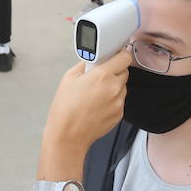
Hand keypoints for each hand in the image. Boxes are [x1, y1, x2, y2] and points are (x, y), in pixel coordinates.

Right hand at [39, 47, 130, 181]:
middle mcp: (115, 88)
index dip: (119, 54)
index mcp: (103, 75)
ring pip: (122, 86)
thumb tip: (94, 58)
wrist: (68, 136)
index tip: (114, 55)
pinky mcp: (120, 114)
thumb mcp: (69, 78)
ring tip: (96, 93)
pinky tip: (97, 104)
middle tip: (99, 75)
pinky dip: (112, 99)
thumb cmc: (65, 109)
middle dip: (114, 70)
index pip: (125, 56)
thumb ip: (86, 64)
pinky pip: (120, 100)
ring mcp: (119, 102)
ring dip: (113, 85)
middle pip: (125, 70)